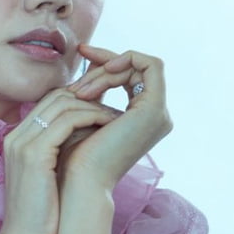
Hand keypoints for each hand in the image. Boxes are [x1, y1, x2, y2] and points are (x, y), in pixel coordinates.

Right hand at [0, 87, 123, 233]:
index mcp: (18, 139)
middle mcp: (16, 135)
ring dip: (94, 105)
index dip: (80, 99)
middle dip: (89, 95)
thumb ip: (61, 153)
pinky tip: (111, 125)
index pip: (50, 102)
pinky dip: (92, 118)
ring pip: (63, 103)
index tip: (107, 108)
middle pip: (56, 96)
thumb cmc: (42, 218)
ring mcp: (22, 143)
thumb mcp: (50, 177)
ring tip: (118, 116)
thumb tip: (91, 136)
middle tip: (117, 105)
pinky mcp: (34, 154)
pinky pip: (67, 121)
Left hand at [60, 43, 172, 193]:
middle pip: (136, 68)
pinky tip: (99, 73)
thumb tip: (88, 64)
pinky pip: (150, 65)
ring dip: (106, 69)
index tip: (81, 53)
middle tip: (79, 64)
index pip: (130, 75)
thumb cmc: (74, 154)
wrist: (79, 181)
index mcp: (142, 118)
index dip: (106, 60)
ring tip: (79, 90)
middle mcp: (156, 116)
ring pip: (139, 66)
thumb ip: (93, 92)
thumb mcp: (84, 114)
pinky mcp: (155, 110)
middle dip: (104, 62)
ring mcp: (159, 114)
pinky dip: (124, 62)